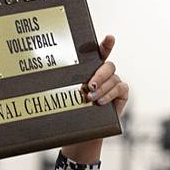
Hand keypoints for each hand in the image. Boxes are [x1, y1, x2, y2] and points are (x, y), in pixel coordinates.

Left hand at [61, 34, 129, 165]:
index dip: (107, 44)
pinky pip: (120, 88)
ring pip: (113, 78)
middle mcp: (105, 73)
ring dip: (101, 89)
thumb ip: (66, 85)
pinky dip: (110, 95)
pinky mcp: (122, 92)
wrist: (84, 131)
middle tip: (89, 86)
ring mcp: (114, 82)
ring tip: (91, 99)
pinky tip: (101, 102)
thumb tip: (48, 79)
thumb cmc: (74, 110)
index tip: (110, 38)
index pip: (101, 52)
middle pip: (108, 66)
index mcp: (92, 69)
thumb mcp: (67, 96)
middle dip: (99, 75)